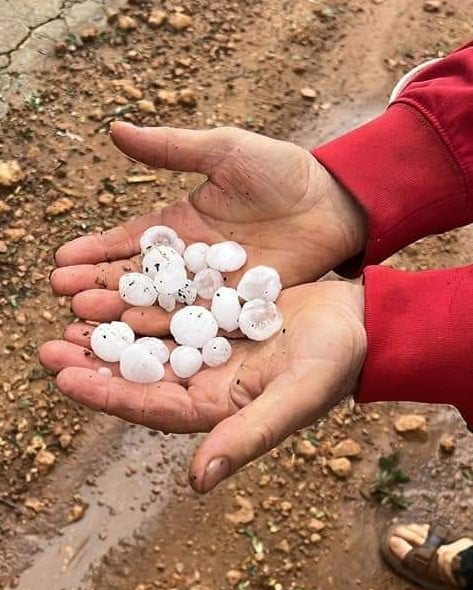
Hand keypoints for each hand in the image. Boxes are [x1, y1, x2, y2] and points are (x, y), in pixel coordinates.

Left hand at [40, 281, 365, 492]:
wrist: (358, 321)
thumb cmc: (335, 363)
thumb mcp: (296, 398)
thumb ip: (249, 436)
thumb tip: (198, 481)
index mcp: (219, 407)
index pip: (153, 406)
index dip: (109, 395)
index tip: (66, 379)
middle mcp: (206, 380)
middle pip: (140, 375)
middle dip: (94, 363)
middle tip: (48, 348)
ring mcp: (207, 347)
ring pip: (147, 340)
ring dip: (110, 329)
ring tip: (69, 314)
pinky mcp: (213, 315)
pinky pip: (168, 307)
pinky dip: (139, 300)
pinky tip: (112, 284)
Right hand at [50, 123, 365, 333]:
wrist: (334, 204)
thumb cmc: (282, 171)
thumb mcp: (225, 151)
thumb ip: (173, 148)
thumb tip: (115, 129)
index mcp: (179, 226)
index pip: (129, 242)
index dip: (96, 252)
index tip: (61, 261)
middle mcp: (189, 264)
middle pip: (137, 280)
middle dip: (100, 288)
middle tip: (64, 299)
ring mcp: (212, 291)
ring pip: (161, 307)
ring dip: (125, 315)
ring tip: (87, 323)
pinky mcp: (237, 310)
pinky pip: (198, 325)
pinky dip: (170, 333)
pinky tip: (140, 342)